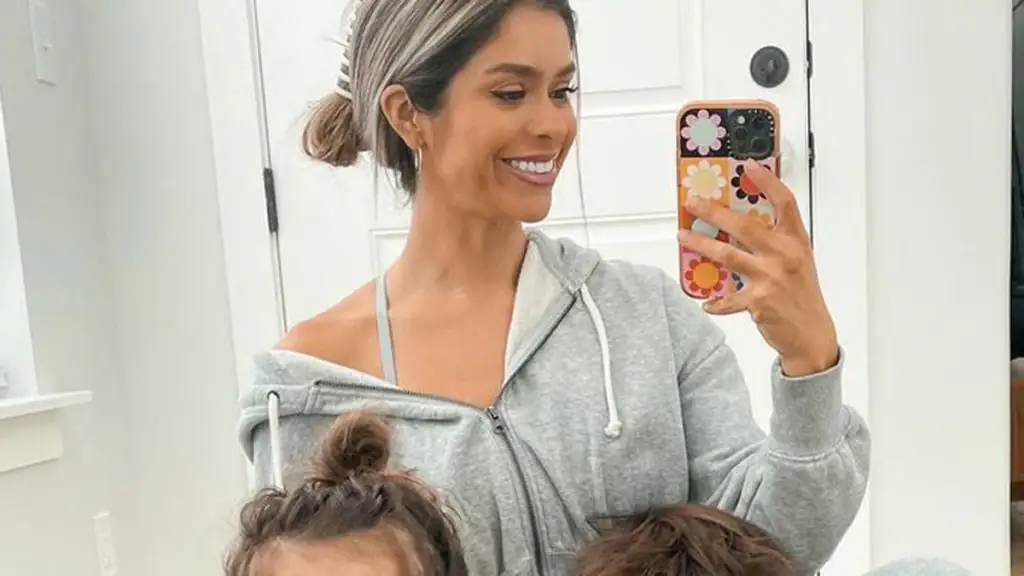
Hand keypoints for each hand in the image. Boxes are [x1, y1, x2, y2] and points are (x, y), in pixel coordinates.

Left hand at [678, 159, 837, 376]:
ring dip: (701, 244)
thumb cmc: (801, 295)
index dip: (767, 181)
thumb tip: (737, 227)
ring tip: (684, 237)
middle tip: (693, 203)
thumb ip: (773, 242)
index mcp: (796, 240)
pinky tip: (706, 302)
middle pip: (744, 225)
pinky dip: (715, 302)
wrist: (812, 334)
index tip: (749, 166)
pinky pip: (727, 298)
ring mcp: (770, 277)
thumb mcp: (796, 260)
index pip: (784, 202)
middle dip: (713, 212)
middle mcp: (784, 255)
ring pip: (727, 254)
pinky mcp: (758, 301)